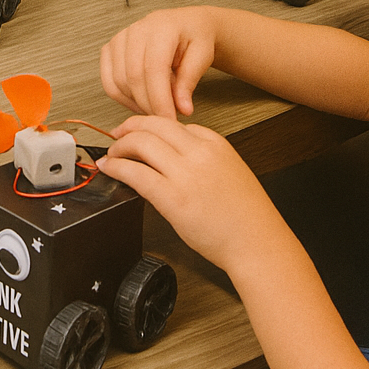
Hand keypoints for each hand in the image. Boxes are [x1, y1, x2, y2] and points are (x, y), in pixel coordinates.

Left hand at [100, 115, 280, 272]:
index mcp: (214, 143)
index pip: (173, 124)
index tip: (137, 133)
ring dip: (119, 146)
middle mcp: (199, 152)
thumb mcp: (229, 170)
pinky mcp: (173, 198)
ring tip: (112, 155)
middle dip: (128, 127)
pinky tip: (110, 169)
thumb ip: (202, 157)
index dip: (148, 127)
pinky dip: (117, 167)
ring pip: (140, 142)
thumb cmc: (246, 216)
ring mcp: (185, 174)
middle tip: (117, 136)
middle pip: (152, 125)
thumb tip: (171, 157)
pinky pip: (136, 173)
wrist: (258, 244)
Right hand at [101, 8, 218, 118]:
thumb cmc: (195, 37)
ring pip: (119, 82)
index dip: (160, 99)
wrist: (185, 24)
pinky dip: (123, 98)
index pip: (154, 69)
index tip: (170, 119)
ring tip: (158, 105)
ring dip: (137, 103)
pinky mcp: (110, 49)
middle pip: (133, 77)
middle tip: (166, 118)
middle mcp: (136, 30)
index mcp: (161, 28)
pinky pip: (108, 82)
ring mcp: (120, 39)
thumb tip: (182, 108)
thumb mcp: (203, 55)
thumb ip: (189, 81)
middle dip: (149, 105)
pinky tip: (141, 102)